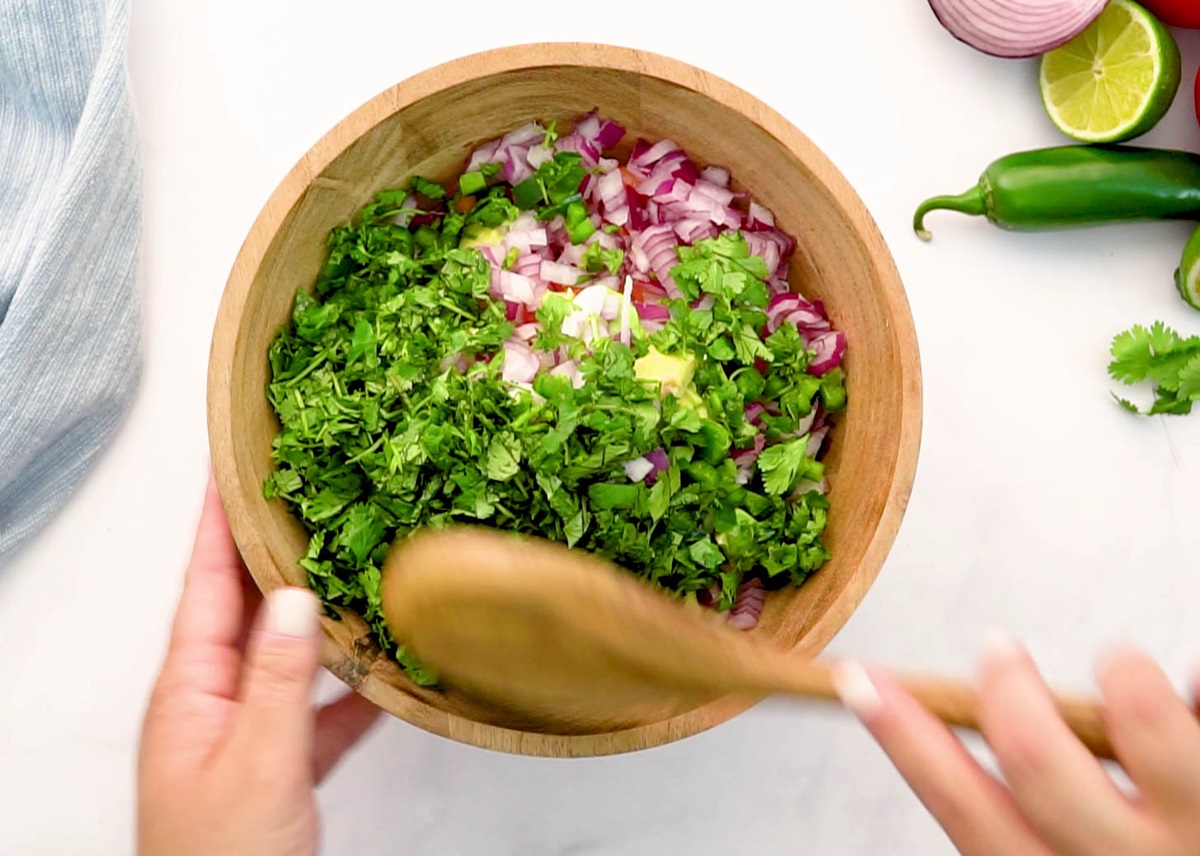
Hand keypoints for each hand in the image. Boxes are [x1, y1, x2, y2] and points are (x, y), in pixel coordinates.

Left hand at [137, 476, 380, 855]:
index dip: (218, 522)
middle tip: (302, 494)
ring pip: (290, 655)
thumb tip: (299, 600)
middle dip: (273, 551)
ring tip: (352, 562)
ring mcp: (247, 732)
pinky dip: (352, 686)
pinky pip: (319, 708)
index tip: (230, 467)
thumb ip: (281, 679)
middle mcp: (213, 703)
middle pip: (247, 609)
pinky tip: (385, 669)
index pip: (205, 584)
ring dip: (322, 613)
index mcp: (189, 692)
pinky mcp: (280, 765)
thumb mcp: (258, 763)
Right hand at [835, 639, 1199, 855]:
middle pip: (1033, 753)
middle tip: (998, 652)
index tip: (864, 681)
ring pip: (1137, 708)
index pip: (961, 807)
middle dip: (1005, 685)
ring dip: (1122, 670)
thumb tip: (1003, 717)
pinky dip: (1198, 685)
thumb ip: (1048, 822)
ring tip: (1127, 674)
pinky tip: (1195, 696)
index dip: (902, 735)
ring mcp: (1194, 836)